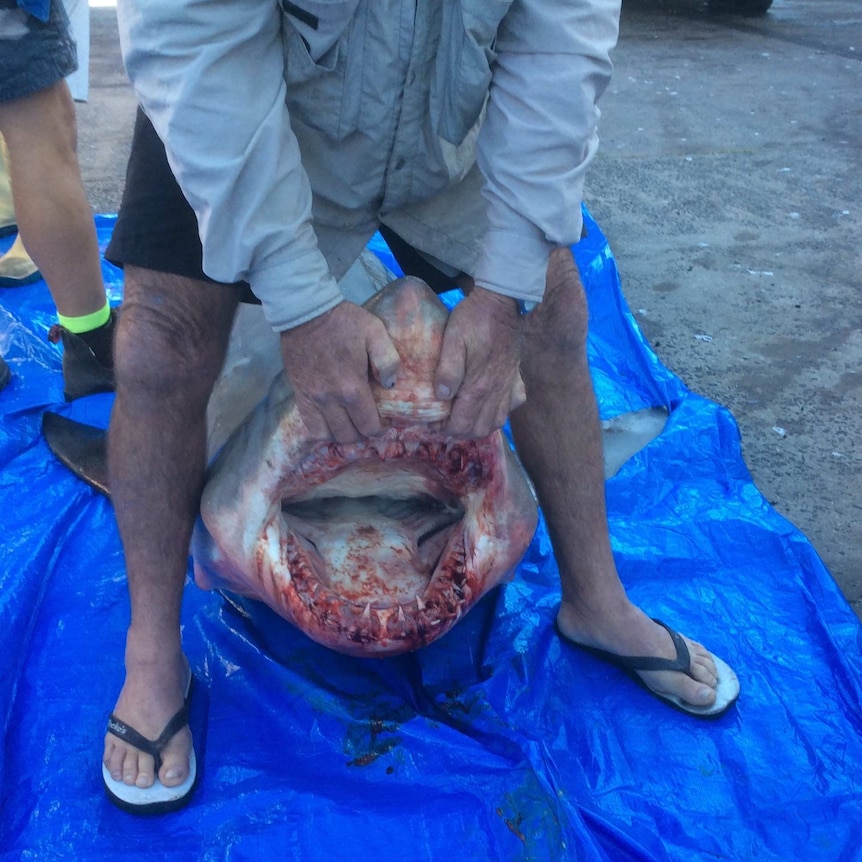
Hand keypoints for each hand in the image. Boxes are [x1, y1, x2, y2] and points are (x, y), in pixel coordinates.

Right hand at [279, 301, 399, 442]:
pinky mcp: (299, 395)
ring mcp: (312, 399)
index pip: (369, 426)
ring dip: (342, 434)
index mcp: (352, 387)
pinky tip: (331, 422)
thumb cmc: (343, 321)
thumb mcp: (375, 332)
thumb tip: (390, 385)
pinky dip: (322, 430)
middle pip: (349, 436)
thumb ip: (388, 360)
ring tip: (350, 424)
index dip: (380, 429)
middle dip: (362, 433)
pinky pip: (309, 425)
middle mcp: (330, 399)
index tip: (385, 421)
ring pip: (327, 435)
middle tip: (369, 421)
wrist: (305, 312)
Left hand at [434, 286, 525, 437]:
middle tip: (444, 422)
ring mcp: (509, 386)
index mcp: (479, 386)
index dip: (444, 429)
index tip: (432, 422)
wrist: (502, 302)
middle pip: (479, 429)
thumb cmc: (473, 319)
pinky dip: (499, 412)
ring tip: (462, 417)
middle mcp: (497, 392)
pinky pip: (512, 407)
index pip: (462, 424)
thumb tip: (441, 396)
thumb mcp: (453, 340)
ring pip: (496, 422)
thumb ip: (448, 370)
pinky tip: (487, 406)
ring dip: (478, 426)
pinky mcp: (516, 379)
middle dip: (459, 432)